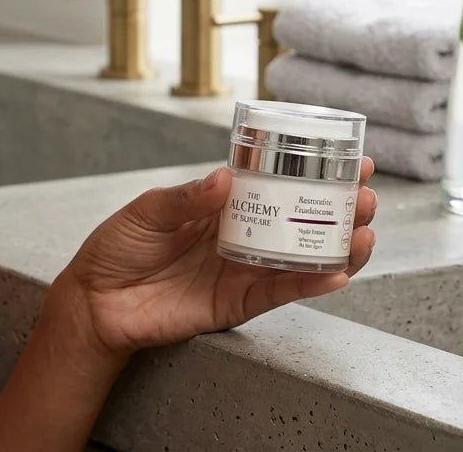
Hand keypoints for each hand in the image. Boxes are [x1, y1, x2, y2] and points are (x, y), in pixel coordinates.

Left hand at [57, 157, 376, 356]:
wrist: (95, 300)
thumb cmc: (119, 246)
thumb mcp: (148, 210)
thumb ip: (186, 197)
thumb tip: (226, 178)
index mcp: (222, 205)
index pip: (276, 184)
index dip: (312, 171)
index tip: (351, 159)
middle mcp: (240, 235)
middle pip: (299, 221)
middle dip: (338, 208)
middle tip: (367, 196)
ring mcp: (242, 270)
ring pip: (300, 258)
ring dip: (336, 246)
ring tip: (364, 231)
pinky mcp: (236, 303)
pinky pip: (279, 293)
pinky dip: (309, 284)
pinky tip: (336, 272)